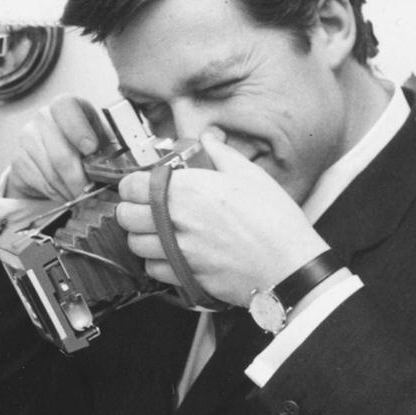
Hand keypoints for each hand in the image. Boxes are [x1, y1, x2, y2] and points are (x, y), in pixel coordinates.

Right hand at [4, 94, 107, 201]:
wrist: (50, 158)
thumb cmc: (81, 146)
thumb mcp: (99, 140)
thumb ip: (108, 149)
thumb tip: (122, 171)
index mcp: (66, 105)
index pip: (66, 108)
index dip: (79, 130)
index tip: (91, 149)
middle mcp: (43, 117)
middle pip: (60, 154)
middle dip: (79, 180)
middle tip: (91, 194)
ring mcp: (27, 138)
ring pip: (51, 173)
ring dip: (70, 191)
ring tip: (82, 198)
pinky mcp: (18, 160)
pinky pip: (40, 183)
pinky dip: (57, 194)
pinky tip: (66, 194)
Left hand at [114, 130, 330, 305]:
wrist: (289, 265)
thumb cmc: (274, 222)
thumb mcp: (250, 175)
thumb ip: (221, 154)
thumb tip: (209, 139)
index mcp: (189, 190)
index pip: (132, 185)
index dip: (133, 185)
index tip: (141, 186)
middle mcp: (176, 220)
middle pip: (125, 215)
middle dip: (132, 209)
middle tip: (146, 207)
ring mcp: (177, 250)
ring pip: (134, 243)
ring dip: (141, 235)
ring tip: (157, 230)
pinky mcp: (183, 275)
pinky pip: (151, 268)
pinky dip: (155, 261)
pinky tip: (171, 252)